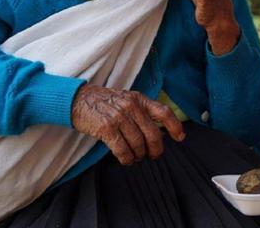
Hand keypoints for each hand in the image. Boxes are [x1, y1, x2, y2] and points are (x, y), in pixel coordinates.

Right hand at [70, 85, 185, 164]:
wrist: (78, 99)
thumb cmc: (104, 103)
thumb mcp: (127, 100)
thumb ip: (142, 112)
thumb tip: (158, 132)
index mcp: (139, 99)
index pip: (163, 112)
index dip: (175, 126)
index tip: (180, 138)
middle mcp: (131, 106)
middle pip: (153, 134)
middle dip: (155, 149)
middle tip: (153, 155)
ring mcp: (119, 117)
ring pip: (138, 143)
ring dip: (139, 155)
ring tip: (136, 157)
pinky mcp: (106, 128)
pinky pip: (122, 149)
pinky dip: (126, 158)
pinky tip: (126, 160)